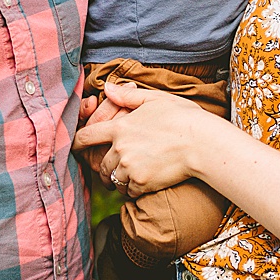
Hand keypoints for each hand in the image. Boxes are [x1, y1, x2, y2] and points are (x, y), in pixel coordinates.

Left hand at [72, 82, 213, 196]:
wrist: (202, 143)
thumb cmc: (183, 117)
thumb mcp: (155, 99)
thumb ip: (127, 96)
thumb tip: (107, 88)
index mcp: (120, 127)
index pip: (86, 137)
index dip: (78, 143)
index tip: (77, 147)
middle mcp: (120, 149)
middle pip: (100, 163)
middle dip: (106, 165)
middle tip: (117, 165)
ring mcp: (129, 168)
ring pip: (113, 179)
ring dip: (118, 179)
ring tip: (131, 174)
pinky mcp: (141, 183)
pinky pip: (127, 191)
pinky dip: (132, 189)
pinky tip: (144, 181)